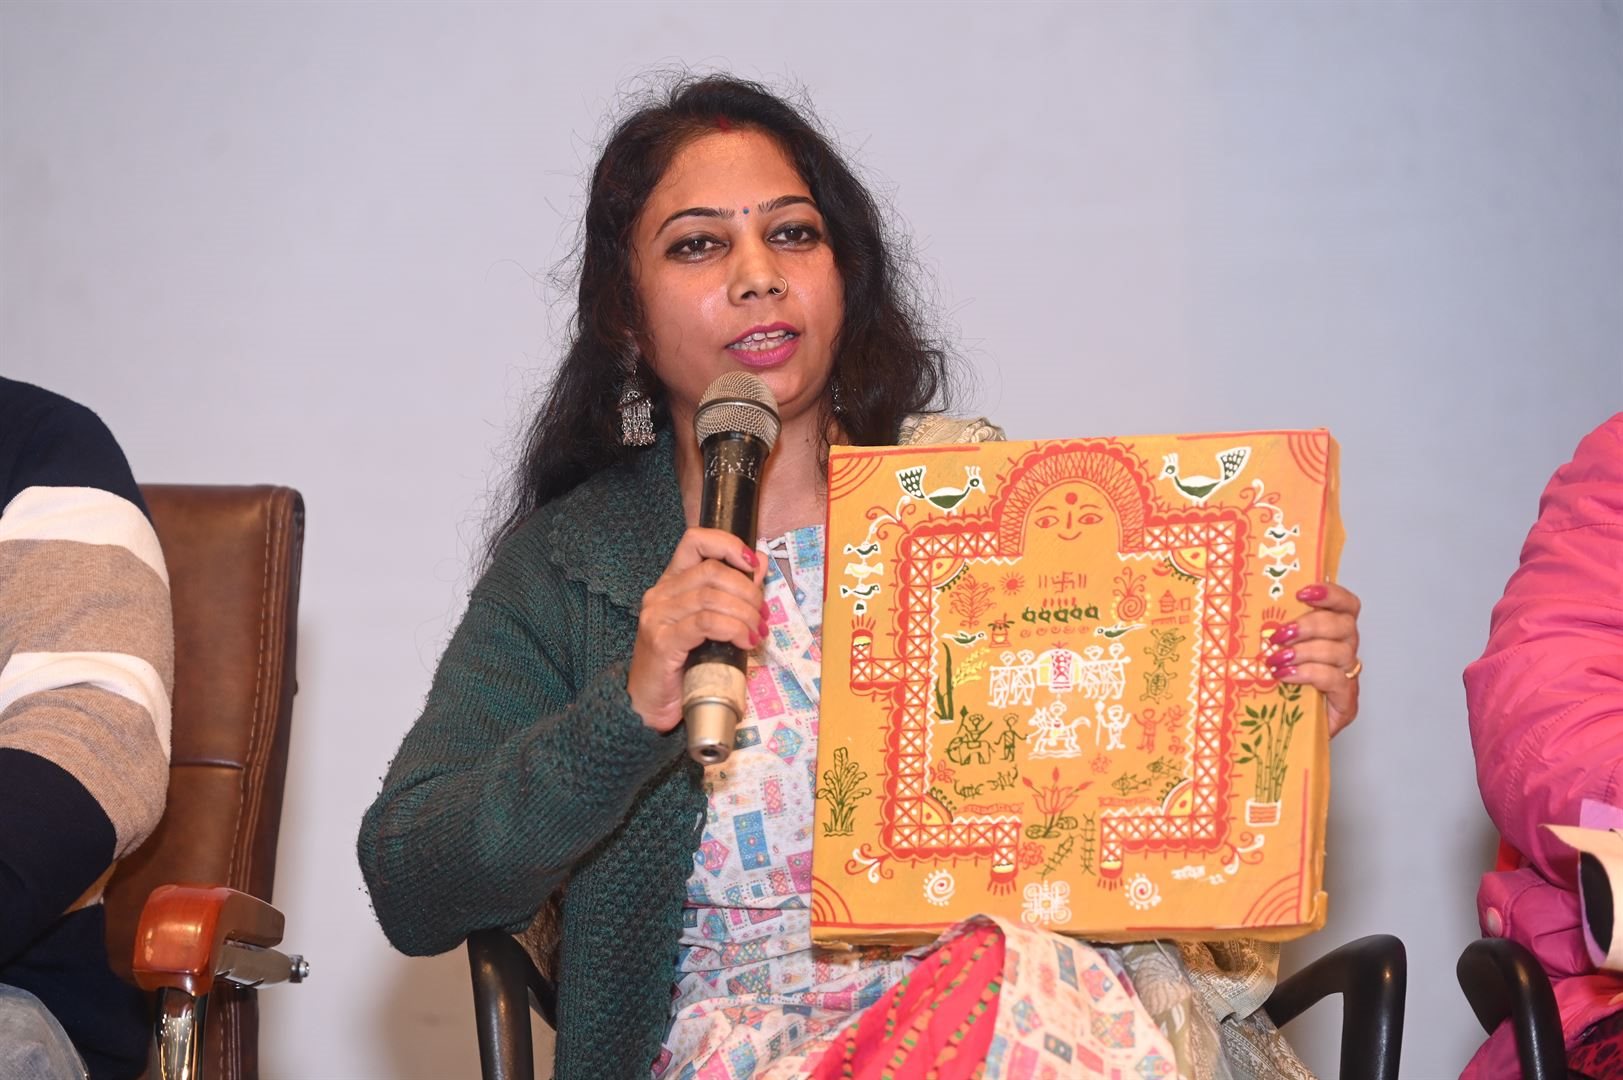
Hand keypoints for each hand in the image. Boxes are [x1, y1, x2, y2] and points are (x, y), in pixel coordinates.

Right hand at [629, 528, 766, 732]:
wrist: (648, 704)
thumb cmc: (681, 664)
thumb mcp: (710, 624)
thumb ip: (731, 593)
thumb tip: (760, 564)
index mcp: (671, 582)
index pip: (695, 541)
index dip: (728, 545)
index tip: (753, 565)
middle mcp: (660, 594)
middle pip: (712, 570)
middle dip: (747, 591)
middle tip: (763, 615)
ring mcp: (658, 616)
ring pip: (712, 597)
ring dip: (745, 613)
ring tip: (757, 632)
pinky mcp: (662, 641)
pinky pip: (706, 623)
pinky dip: (733, 629)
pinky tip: (745, 642)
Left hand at [1266, 583, 1360, 736]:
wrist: (1283, 733)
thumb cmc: (1277, 690)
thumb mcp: (1272, 654)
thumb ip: (1272, 633)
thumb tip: (1242, 609)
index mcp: (1332, 634)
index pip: (1346, 605)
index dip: (1330, 594)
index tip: (1302, 592)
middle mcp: (1345, 652)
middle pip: (1344, 625)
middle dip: (1309, 625)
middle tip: (1277, 636)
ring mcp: (1348, 678)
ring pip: (1340, 652)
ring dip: (1304, 651)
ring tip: (1276, 660)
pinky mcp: (1346, 703)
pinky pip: (1336, 680)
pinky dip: (1309, 674)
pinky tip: (1287, 676)